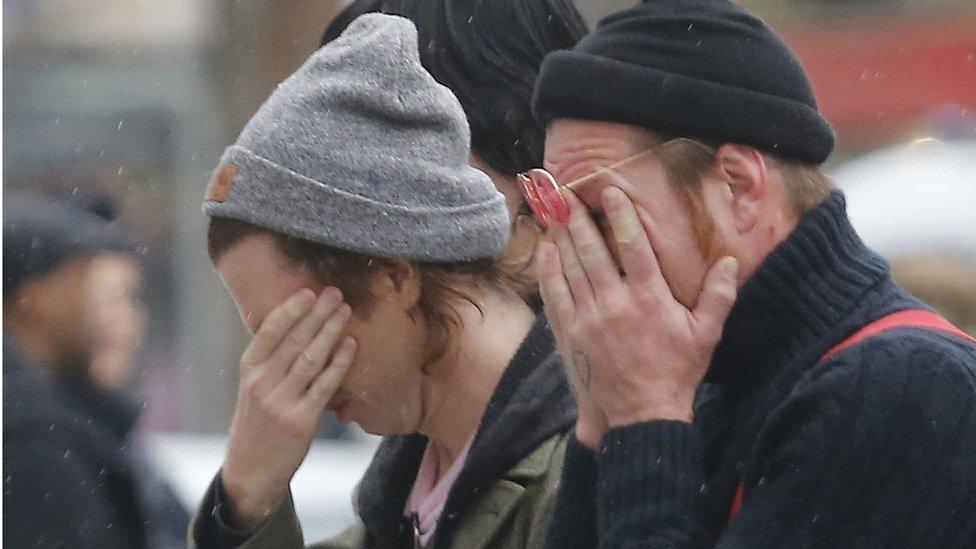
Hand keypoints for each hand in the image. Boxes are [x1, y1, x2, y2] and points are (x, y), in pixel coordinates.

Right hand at [220, 288, 355, 529]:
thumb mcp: (252, 388)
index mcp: (248, 370)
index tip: (308, 291)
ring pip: (311, 358)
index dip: (291, 309)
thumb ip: (269, 360)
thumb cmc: (257, 423)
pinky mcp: (301, 420)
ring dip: (330, 331)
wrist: (252, 470)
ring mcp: (281, 402)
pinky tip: (351, 345)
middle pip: (294, 340)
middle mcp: (262, 383)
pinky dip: (339, 362)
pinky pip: (325, 385)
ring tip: (345, 311)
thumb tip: (295, 324)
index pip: (270, 331)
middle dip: (317, 313)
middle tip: (334, 292)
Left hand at [536, 185, 737, 432]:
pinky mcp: (571, 334)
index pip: (633, 246)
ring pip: (570, 268)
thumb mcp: (705, 335)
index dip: (620, 215)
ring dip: (560, 236)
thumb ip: (718, 296)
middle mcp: (616, 303)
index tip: (609, 191)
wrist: (640, 416)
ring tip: (553, 211)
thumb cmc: (675, 374)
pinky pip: (555, 295)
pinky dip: (548, 270)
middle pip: (593, 250)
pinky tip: (544, 250)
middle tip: (566, 192)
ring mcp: (589, 318)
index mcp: (650, 298)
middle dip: (579, 218)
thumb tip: (730, 260)